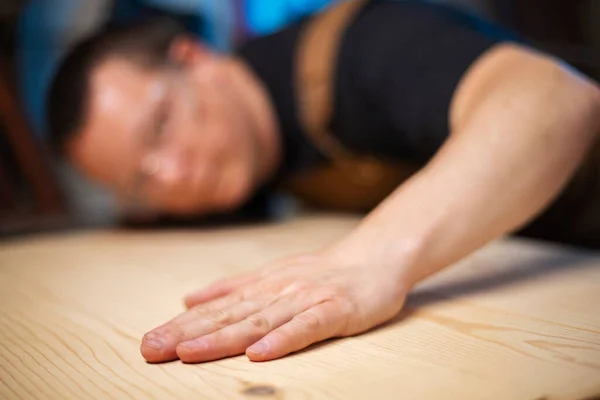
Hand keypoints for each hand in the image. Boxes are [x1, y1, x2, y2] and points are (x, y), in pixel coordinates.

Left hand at [140, 248, 409, 362]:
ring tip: (189, 353)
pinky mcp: (335, 309)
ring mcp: (306, 299)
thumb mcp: (273, 274)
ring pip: (260, 321)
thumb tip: (189, 298)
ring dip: (224, 338)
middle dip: (189, 333)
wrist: (374, 257)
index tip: (150, 341)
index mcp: (262, 286)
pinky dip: (284, 339)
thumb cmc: (323, 272)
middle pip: (230, 316)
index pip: (217, 309)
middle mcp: (278, 291)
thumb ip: (233, 287)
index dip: (183, 325)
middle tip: (153, 349)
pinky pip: (307, 326)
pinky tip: (260, 353)